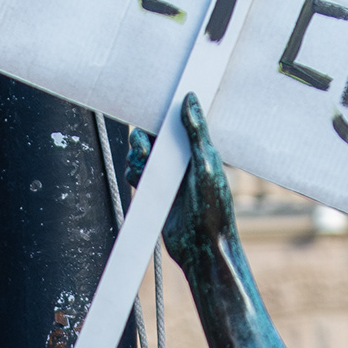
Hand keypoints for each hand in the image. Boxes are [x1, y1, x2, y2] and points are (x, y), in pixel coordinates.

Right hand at [126, 94, 239, 280]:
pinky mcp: (156, 191)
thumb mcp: (206, 165)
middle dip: (141, 140)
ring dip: (136, 158)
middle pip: (151, 135)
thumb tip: (190, 98)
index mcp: (197, 147)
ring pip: (140, 154)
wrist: (203, 248)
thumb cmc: (214, 209)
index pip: (174, 121)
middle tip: (144, 151)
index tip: (147, 111)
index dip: (159, 115)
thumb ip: (196, 132)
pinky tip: (140, 182)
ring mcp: (168, 175)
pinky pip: (137, 173)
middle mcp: (181, 158)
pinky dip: (134, 173)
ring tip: (145, 171)